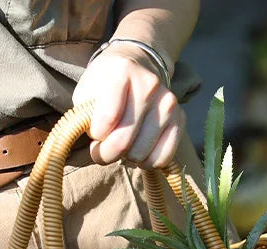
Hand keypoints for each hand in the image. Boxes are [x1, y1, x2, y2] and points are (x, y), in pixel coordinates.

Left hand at [72, 41, 184, 168]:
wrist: (137, 67)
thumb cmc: (105, 87)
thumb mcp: (86, 94)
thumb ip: (85, 117)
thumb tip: (96, 141)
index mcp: (123, 72)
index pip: (107, 120)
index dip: (95, 135)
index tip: (95, 132)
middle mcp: (150, 84)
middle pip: (123, 142)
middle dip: (108, 153)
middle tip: (104, 148)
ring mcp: (168, 102)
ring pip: (141, 154)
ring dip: (127, 157)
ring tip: (124, 143)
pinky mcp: (181, 119)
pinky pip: (163, 158)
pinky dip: (147, 162)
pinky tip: (140, 150)